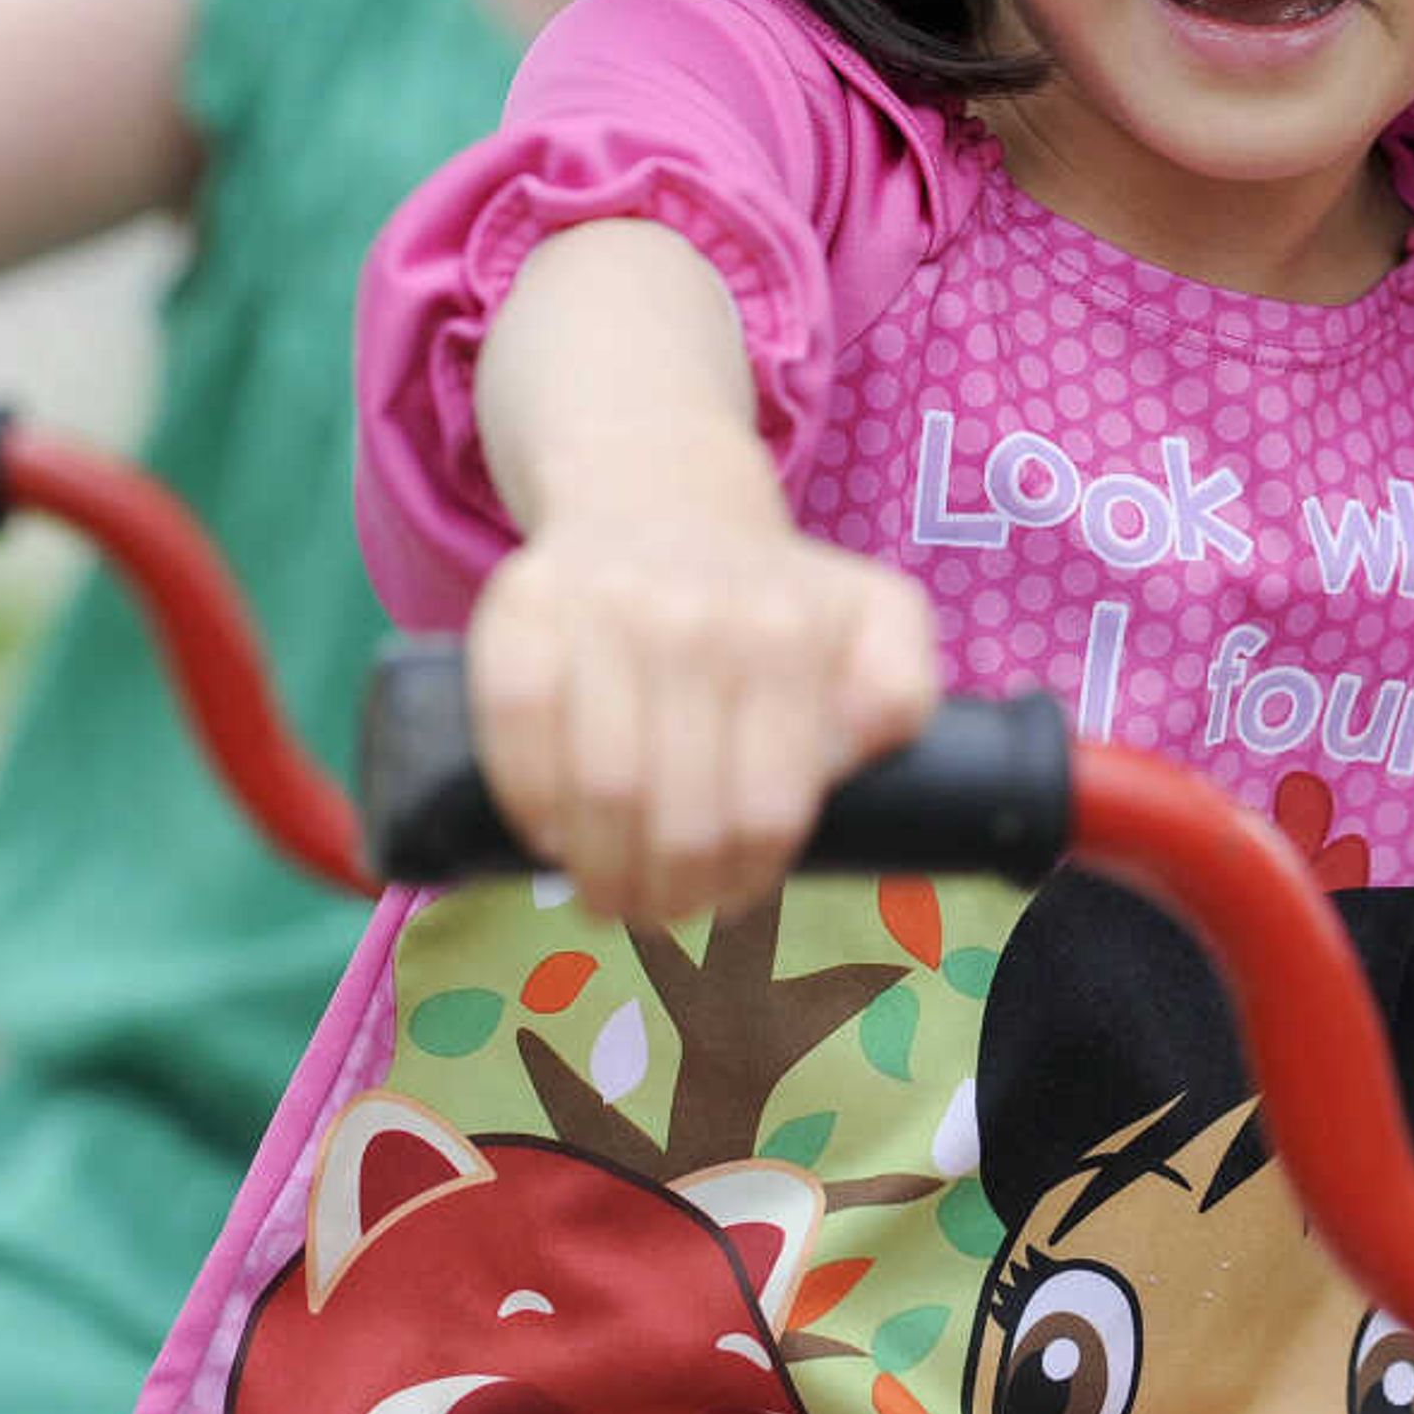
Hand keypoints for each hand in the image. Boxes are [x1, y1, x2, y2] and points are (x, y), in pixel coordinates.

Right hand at [466, 503, 939, 924]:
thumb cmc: (769, 597)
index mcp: (787, 633)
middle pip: (679, 819)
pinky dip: (530, 804)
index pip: (766, 812)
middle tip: (663, 911)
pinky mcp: (518, 605)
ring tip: (611, 893)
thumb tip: (866, 741)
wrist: (661, 502)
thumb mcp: (872, 621)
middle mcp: (693, 616)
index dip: (746, 880)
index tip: (730, 898)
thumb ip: (900, 685)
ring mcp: (600, 606)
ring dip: (601, 871)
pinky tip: (552, 836)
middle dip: (671, 895)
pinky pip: (513, 729)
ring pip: (597, 790)